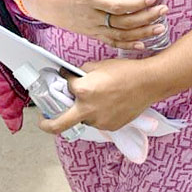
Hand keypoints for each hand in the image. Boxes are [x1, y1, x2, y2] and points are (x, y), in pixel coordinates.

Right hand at [22, 0, 168, 50]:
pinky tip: (142, 43)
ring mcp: (91, 28)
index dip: (135, 4)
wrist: (42, 2)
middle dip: (146, 18)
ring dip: (142, 33)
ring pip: (120, 36)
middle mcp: (91, 17)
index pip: (116, 6)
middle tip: (164, 10)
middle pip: (123, 23)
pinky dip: (127, 45)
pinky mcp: (90, 33)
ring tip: (160, 28)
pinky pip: (111, 42)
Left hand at [39, 57, 156, 133]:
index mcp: (83, 90)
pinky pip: (98, 120)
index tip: (65, 75)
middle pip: (59, 124)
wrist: (149, 83)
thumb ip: (84, 72)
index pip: (66, 84)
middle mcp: (87, 109)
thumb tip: (77, 76)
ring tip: (100, 98)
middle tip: (42, 121)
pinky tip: (111, 103)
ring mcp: (99, 121)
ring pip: (84, 117)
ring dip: (84, 110)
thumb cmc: (126, 70)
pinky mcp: (110, 127)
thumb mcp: (101, 64)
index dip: (65, 77)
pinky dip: (99, 113)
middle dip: (47, 124)